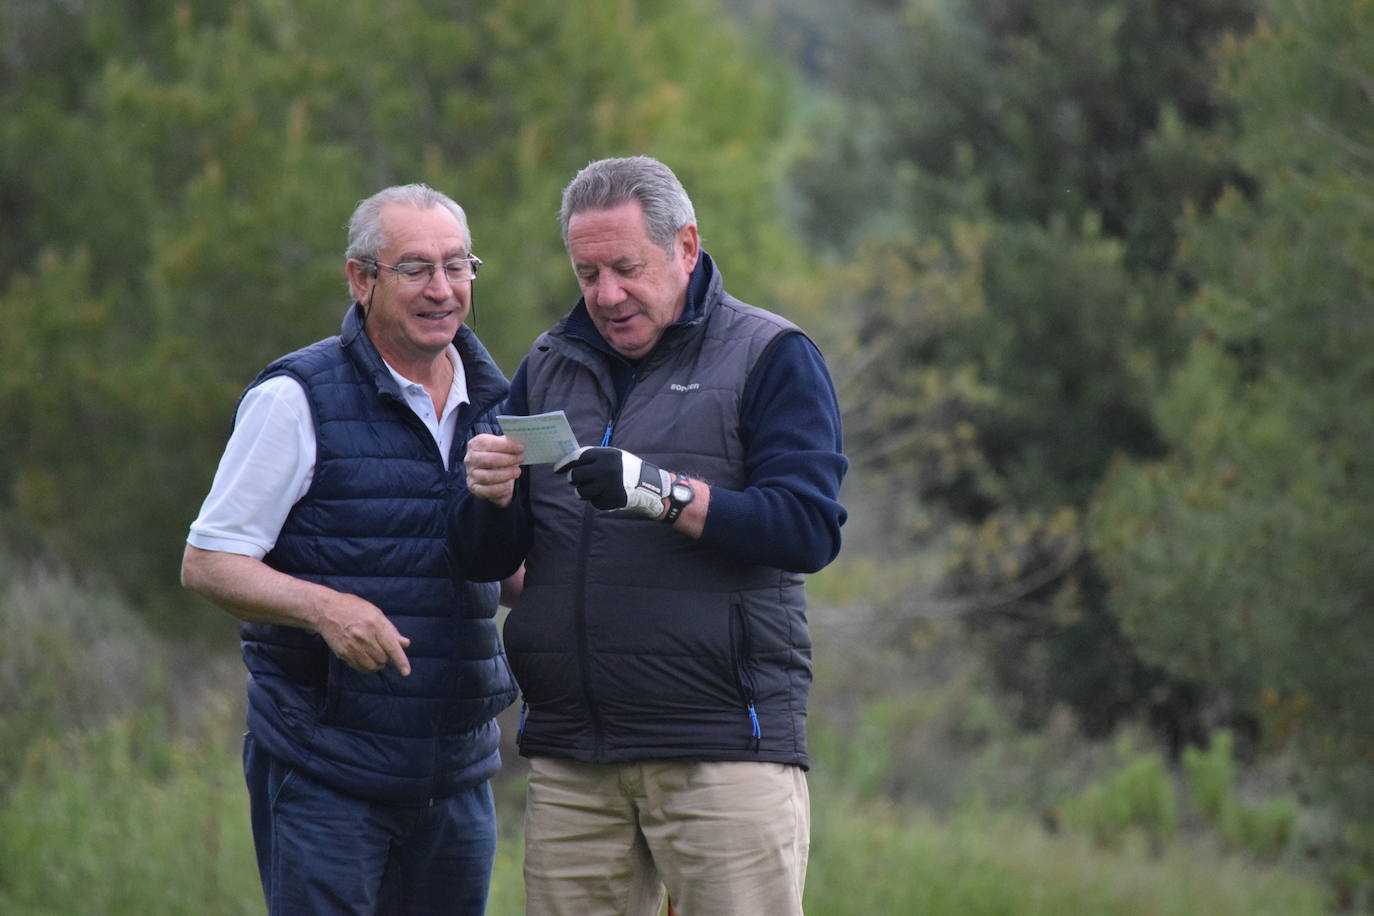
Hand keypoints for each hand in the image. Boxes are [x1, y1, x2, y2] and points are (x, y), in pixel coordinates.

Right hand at [314, 592, 411, 675]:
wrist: (326, 611)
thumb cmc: (354, 609)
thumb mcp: (376, 613)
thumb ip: (391, 630)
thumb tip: (405, 644)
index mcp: (375, 624)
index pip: (392, 647)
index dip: (400, 661)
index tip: (406, 672)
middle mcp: (364, 637)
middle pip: (383, 659)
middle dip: (387, 658)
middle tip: (383, 650)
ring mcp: (352, 646)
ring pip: (372, 666)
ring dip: (377, 664)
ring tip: (375, 655)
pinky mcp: (343, 653)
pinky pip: (359, 668)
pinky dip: (366, 667)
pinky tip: (365, 658)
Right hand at [464, 433, 524, 506]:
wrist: (494, 474)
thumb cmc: (500, 456)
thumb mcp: (502, 446)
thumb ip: (508, 442)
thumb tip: (522, 438)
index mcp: (475, 444)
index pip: (488, 443)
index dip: (506, 446)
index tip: (520, 448)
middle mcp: (470, 459)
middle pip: (488, 460)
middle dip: (508, 459)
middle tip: (521, 458)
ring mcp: (471, 475)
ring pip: (488, 476)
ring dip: (506, 474)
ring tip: (517, 471)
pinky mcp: (475, 488)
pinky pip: (488, 490)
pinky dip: (502, 488)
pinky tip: (510, 484)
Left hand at [554, 446, 669, 518]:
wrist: (648, 484)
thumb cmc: (625, 468)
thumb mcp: (612, 457)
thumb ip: (593, 459)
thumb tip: (569, 464)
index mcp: (606, 455)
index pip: (578, 458)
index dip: (564, 463)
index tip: (557, 469)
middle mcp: (606, 470)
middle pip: (576, 476)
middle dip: (573, 479)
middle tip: (575, 480)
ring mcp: (608, 486)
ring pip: (581, 491)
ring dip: (581, 491)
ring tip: (589, 489)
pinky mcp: (610, 500)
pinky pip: (593, 501)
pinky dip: (596, 499)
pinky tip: (605, 495)